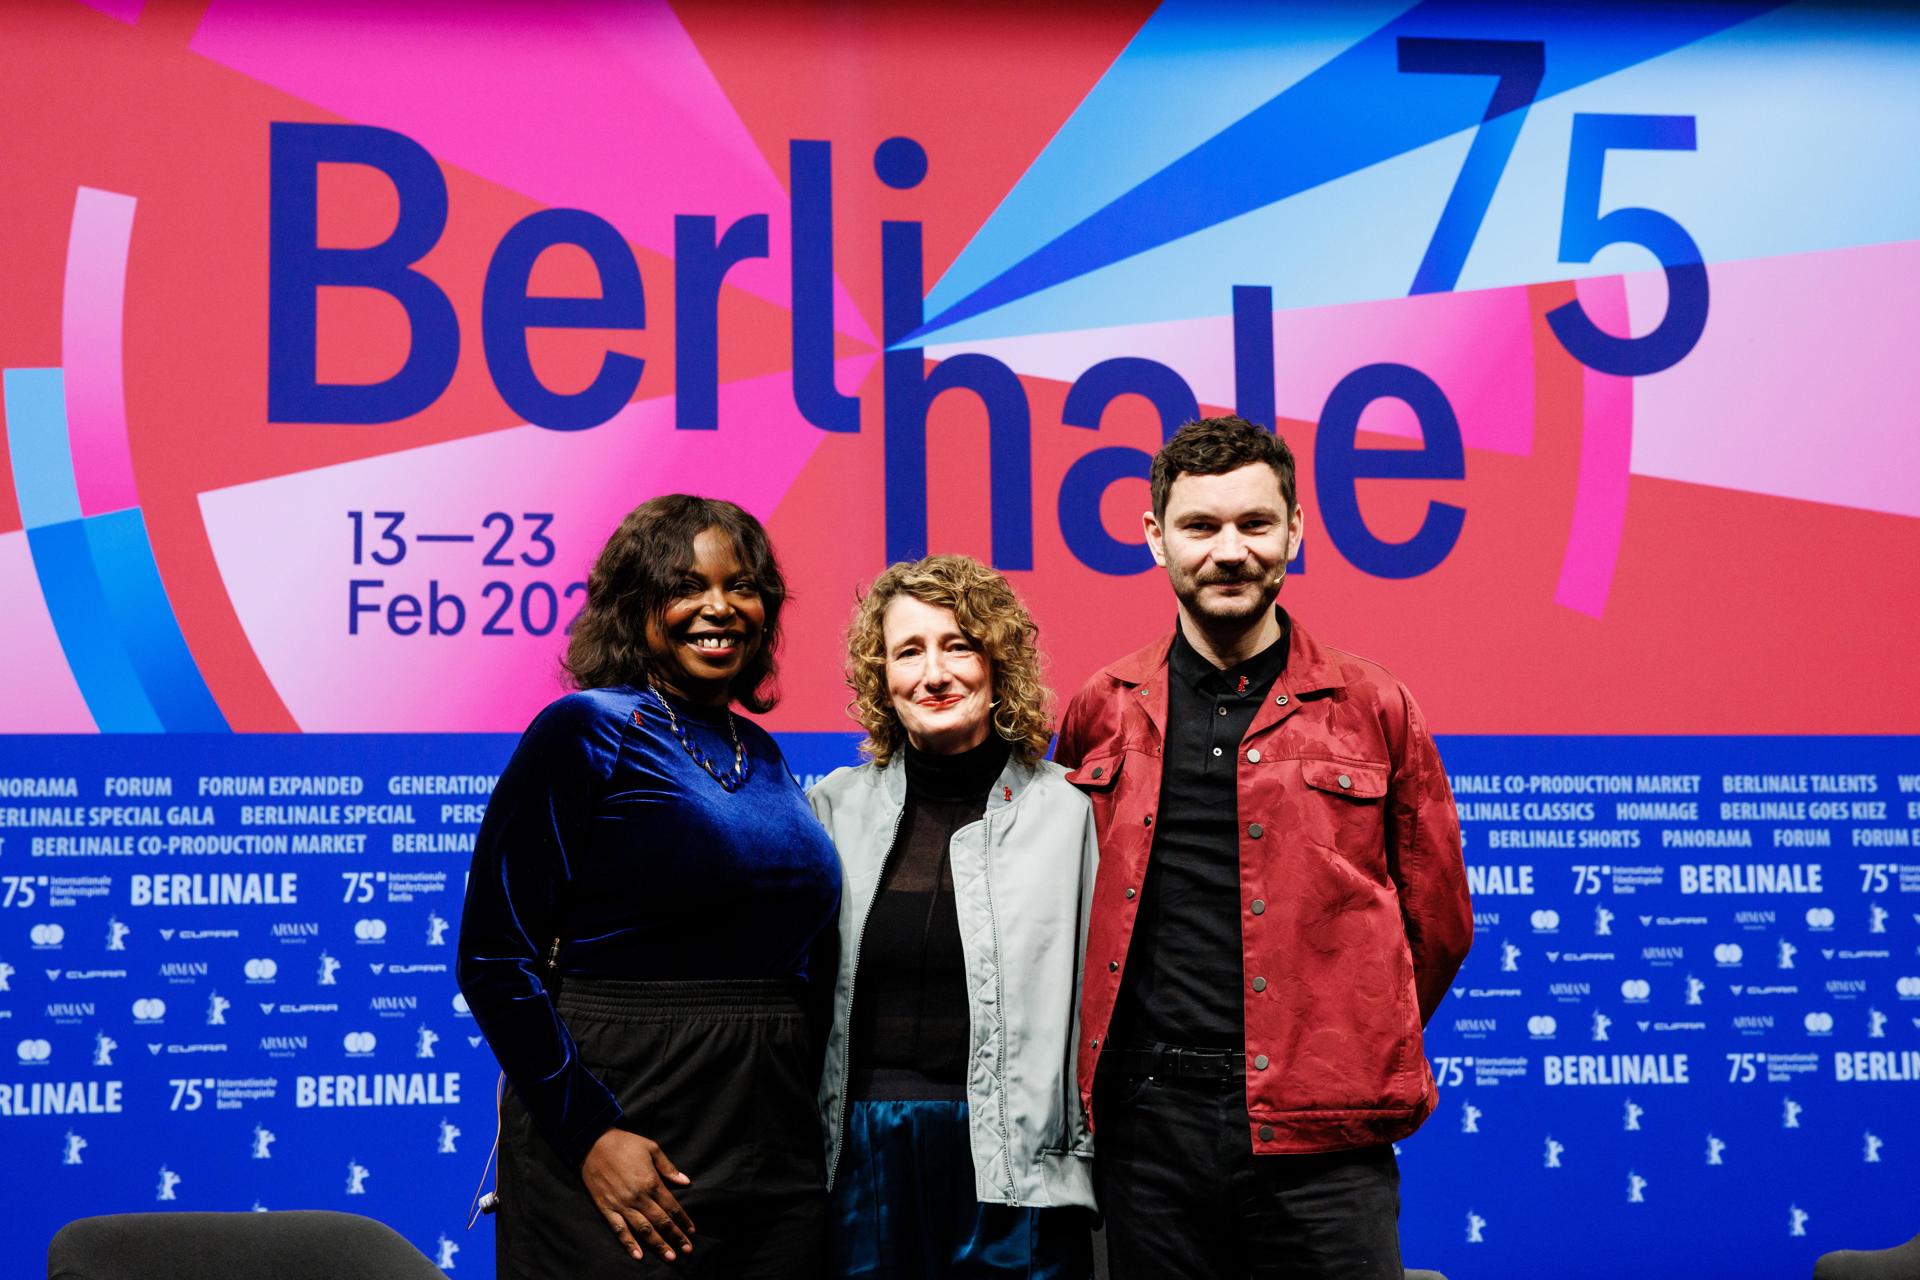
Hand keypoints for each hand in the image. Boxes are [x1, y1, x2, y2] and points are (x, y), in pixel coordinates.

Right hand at [581, 1127, 694, 1261]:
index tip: (692, 1231)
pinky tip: (638, 1255)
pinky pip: (619, 1230)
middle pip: (661, 1221)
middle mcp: (638, 1196)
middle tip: (687, 1250)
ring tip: (670, 1257)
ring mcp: (621, 1204)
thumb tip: (686, 1182)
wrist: (592, 1143)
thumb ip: (668, 1168)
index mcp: (651, 1181)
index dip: (683, 1220)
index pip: (672, 1206)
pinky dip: (629, 1243)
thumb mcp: (651, 1148)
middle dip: (675, 1237)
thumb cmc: (625, 1143)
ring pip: (643, 1230)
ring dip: (658, 1244)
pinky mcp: (606, 1208)